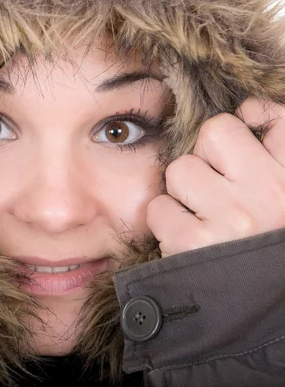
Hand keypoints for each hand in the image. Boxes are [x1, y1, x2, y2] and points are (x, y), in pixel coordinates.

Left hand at [147, 98, 284, 256]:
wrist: (264, 321)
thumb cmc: (271, 254)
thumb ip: (278, 155)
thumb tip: (248, 111)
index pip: (277, 118)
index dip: (253, 117)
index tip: (247, 129)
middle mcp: (269, 193)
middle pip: (215, 132)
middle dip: (207, 155)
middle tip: (217, 187)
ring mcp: (230, 216)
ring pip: (180, 169)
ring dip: (183, 192)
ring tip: (205, 218)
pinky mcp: (193, 242)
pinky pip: (158, 207)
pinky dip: (166, 222)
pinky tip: (187, 239)